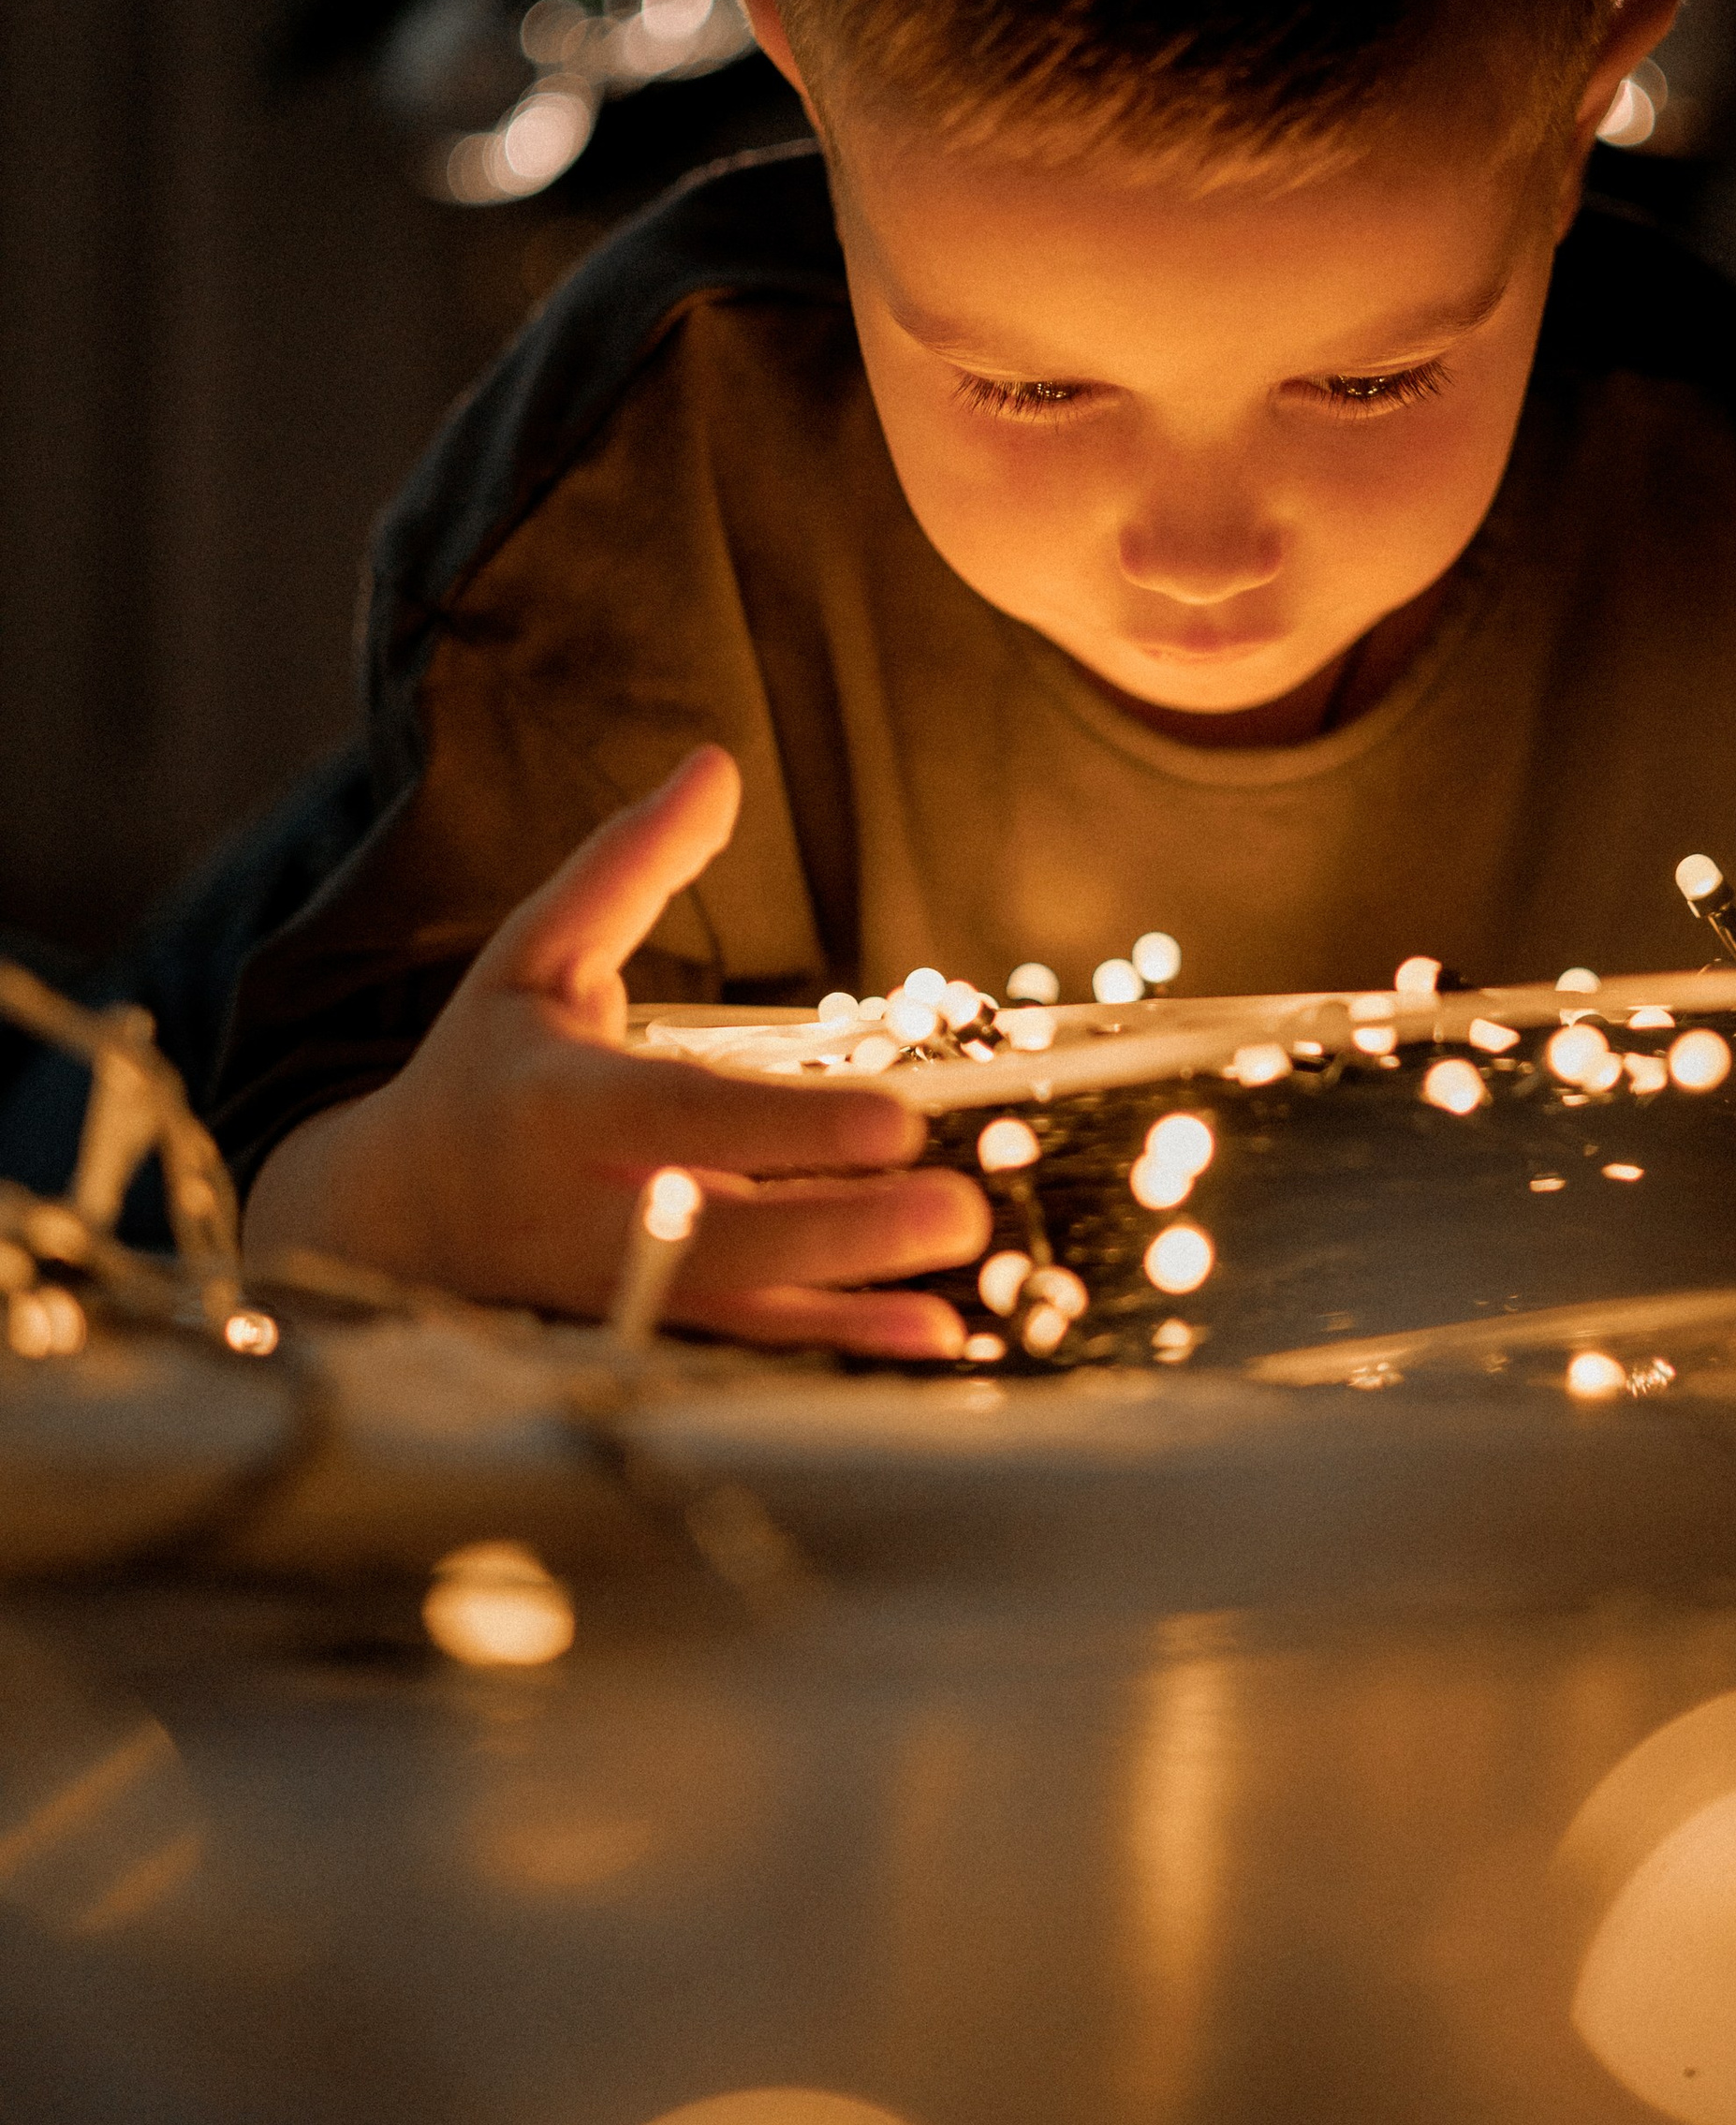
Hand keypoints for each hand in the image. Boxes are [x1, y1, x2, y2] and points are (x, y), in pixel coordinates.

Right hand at [242, 747, 985, 1351]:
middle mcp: (581, 1217)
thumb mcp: (532, 954)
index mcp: (554, 1109)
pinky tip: (928, 1340)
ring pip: (737, 1316)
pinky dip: (834, 1355)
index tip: (894, 1121)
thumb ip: (627, 866)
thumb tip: (718, 764)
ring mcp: (612, 1294)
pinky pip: (744, 1359)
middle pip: (717, 1239)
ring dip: (852, 1309)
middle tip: (957, 1210)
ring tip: (959, 1293)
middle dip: (840, 1231)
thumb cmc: (484, 1070)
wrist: (388, 1222)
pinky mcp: (641, 1337)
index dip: (785, 1130)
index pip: (680, 1118)